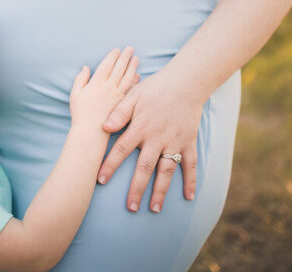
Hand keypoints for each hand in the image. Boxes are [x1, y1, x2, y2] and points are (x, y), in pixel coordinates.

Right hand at [69, 47, 139, 129]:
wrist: (91, 131)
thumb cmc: (80, 113)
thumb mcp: (75, 94)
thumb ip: (80, 79)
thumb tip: (86, 68)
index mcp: (96, 83)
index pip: (107, 65)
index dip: (112, 56)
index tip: (117, 50)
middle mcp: (109, 87)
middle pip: (119, 68)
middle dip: (125, 57)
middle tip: (130, 48)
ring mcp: (117, 95)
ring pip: (127, 77)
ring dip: (132, 67)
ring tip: (136, 58)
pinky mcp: (123, 104)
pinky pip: (131, 89)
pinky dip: (135, 81)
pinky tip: (138, 76)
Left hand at [97, 71, 203, 212]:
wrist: (186, 82)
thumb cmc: (156, 88)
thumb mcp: (133, 95)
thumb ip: (118, 112)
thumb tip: (103, 127)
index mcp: (140, 127)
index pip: (121, 150)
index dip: (110, 166)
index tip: (100, 180)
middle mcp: (157, 138)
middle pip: (144, 168)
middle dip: (136, 189)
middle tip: (130, 207)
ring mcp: (174, 142)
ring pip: (166, 171)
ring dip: (161, 191)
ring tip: (154, 209)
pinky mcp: (189, 142)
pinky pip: (190, 165)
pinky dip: (191, 181)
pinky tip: (189, 197)